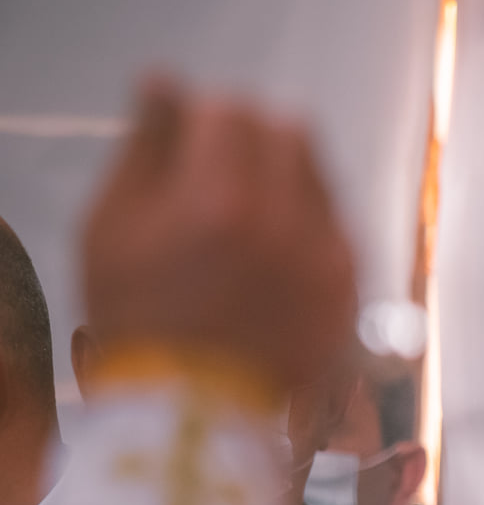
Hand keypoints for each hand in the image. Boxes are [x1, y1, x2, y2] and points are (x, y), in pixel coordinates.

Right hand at [81, 78, 356, 393]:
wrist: (197, 414)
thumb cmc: (142, 325)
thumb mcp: (112, 229)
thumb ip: (145, 149)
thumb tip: (165, 89)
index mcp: (223, 202)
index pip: (230, 112)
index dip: (202, 119)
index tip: (186, 140)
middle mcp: (289, 225)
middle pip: (285, 132)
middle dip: (250, 138)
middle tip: (217, 168)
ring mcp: (328, 259)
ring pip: (319, 174)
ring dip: (283, 175)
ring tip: (242, 216)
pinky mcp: (350, 288)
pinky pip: (337, 223)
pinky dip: (307, 220)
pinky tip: (271, 249)